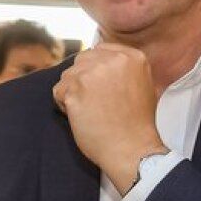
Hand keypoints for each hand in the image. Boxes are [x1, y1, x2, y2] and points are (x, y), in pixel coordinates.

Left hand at [52, 44, 165, 193]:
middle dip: (82, 80)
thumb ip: (122, 68)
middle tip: (95, 103)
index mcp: (131, 57)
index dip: (95, 70)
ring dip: (73, 93)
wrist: (132, 149)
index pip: (99, 51)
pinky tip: (82, 118)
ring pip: (67, 76)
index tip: (101, 90)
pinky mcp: (75, 90)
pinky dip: (65, 106)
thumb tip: (98, 61)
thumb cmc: (136, 124)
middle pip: (81, 61)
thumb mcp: (142, 84)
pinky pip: (58, 92)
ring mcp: (92, 74)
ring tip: (90, 112)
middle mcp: (112, 60)